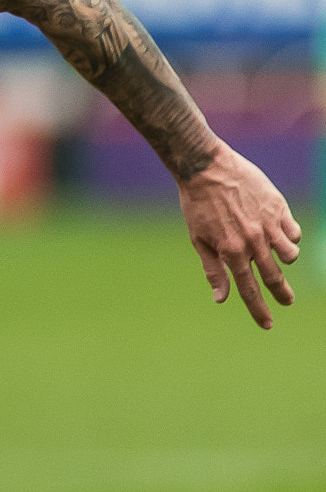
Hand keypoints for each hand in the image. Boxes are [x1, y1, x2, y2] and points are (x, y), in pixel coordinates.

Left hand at [178, 141, 299, 328]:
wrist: (205, 167)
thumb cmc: (197, 204)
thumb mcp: (198, 239)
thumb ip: (213, 270)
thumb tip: (220, 299)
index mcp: (230, 252)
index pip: (248, 289)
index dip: (258, 310)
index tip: (267, 324)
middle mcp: (252, 241)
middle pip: (274, 277)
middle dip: (282, 294)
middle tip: (287, 302)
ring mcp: (268, 224)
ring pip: (290, 255)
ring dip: (286, 260)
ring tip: (279, 256)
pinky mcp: (278, 208)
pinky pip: (294, 231)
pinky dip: (290, 236)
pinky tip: (280, 232)